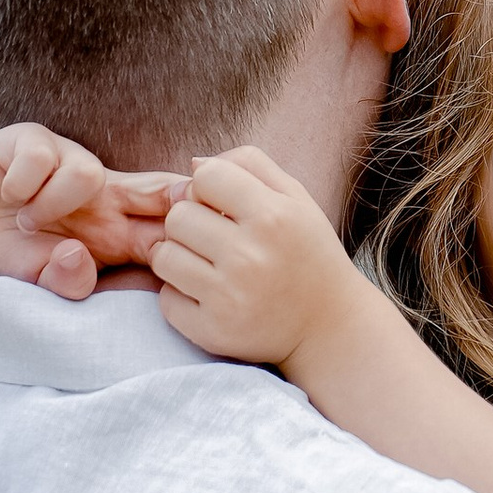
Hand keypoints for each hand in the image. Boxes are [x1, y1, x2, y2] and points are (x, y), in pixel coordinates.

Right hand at [0, 124, 179, 335]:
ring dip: (52, 204)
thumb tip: (78, 260)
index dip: (192, 227)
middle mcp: (103, 196)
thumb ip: (62, 280)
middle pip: (158, 188)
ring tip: (27, 222)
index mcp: (117, 233)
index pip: (169, 228)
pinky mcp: (30, 143)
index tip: (203, 238)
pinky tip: (10, 197)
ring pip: (88, 174)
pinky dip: (22, 184)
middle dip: (174, 194)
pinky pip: (40, 158)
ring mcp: (69, 164)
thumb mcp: (37, 280)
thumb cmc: (11, 259)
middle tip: (177, 205)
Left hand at [150, 150, 364, 373]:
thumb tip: (194, 162)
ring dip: (179, 257)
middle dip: (190, 222)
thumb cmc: (309, 254)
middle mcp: (249, 255)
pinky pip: (166, 299)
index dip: (206, 186)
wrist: (329, 325)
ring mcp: (229, 296)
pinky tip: (208, 294)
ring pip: (164, 256)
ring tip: (206, 264)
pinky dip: (180, 295)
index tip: (220, 204)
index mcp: (273, 216)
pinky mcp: (212, 330)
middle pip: (178, 215)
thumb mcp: (297, 199)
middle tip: (213, 238)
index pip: (205, 176)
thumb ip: (251, 165)